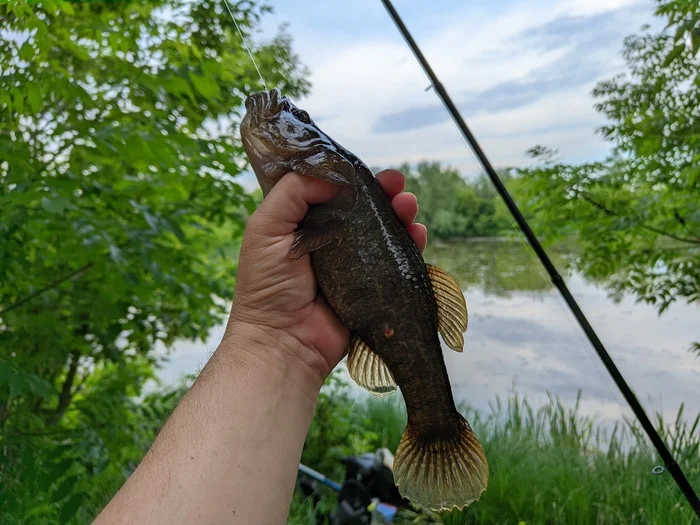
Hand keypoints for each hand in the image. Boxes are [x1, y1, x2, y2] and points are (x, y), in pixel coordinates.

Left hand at [226, 169, 425, 380]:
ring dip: (401, 214)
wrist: (284, 341)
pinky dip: (412, 245)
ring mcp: (355, 264)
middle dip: (384, 193)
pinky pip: (398, 261)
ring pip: (386, 231)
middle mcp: (331, 241)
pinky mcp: (374, 286)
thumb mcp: (266, 228)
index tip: (366, 169)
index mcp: (304, 225)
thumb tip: (334, 175)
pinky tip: (417, 234)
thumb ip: (292, 193)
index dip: (352, 178)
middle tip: (397, 184)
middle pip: (365, 209)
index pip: (333, 191)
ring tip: (408, 206)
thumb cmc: (267, 285)